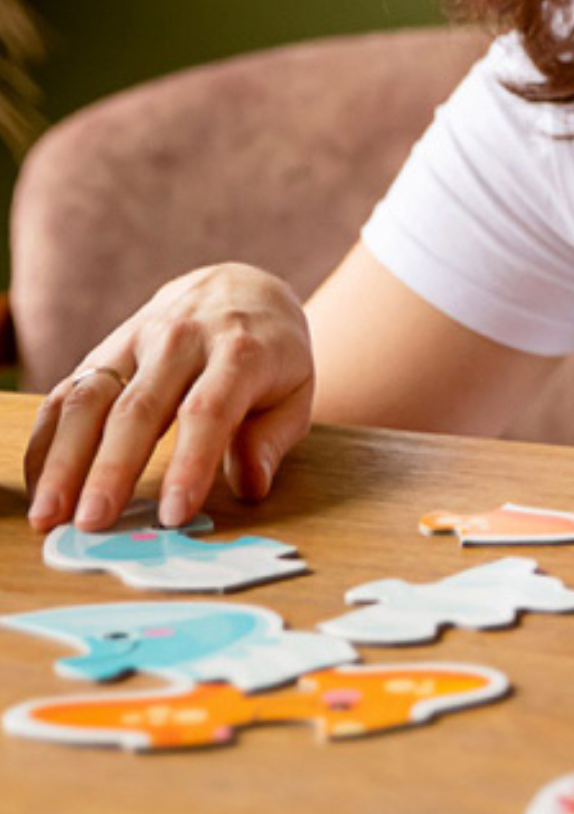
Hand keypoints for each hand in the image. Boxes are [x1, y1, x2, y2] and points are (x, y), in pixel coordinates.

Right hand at [22, 262, 315, 532]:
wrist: (240, 288)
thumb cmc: (270, 355)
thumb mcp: (295, 391)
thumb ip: (272, 439)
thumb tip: (252, 487)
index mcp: (241, 351)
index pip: (210, 410)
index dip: (190, 465)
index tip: (173, 515)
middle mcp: (183, 339)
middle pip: (140, 407)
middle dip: (112, 470)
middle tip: (91, 524)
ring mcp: (137, 339)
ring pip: (91, 398)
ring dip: (63, 459)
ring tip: (48, 514)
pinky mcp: (104, 348)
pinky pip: (67, 392)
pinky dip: (46, 440)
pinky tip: (39, 484)